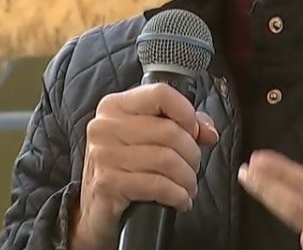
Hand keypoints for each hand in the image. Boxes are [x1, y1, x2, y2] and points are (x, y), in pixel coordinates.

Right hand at [70, 84, 219, 249]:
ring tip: (188, 186)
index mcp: (116, 105)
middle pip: (168, 131)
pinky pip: (156, 185)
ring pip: (166, 159)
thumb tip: (209, 132)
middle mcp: (105, 126)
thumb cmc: (125, 168)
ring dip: (187, 178)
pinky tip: (181, 200)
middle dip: (192, 154)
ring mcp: (103, 155)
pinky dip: (176, 195)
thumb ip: (182, 126)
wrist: (94, 210)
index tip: (195, 131)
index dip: (186, 112)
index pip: (161, 93)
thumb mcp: (149, 139)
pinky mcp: (107, 183)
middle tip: (194, 168)